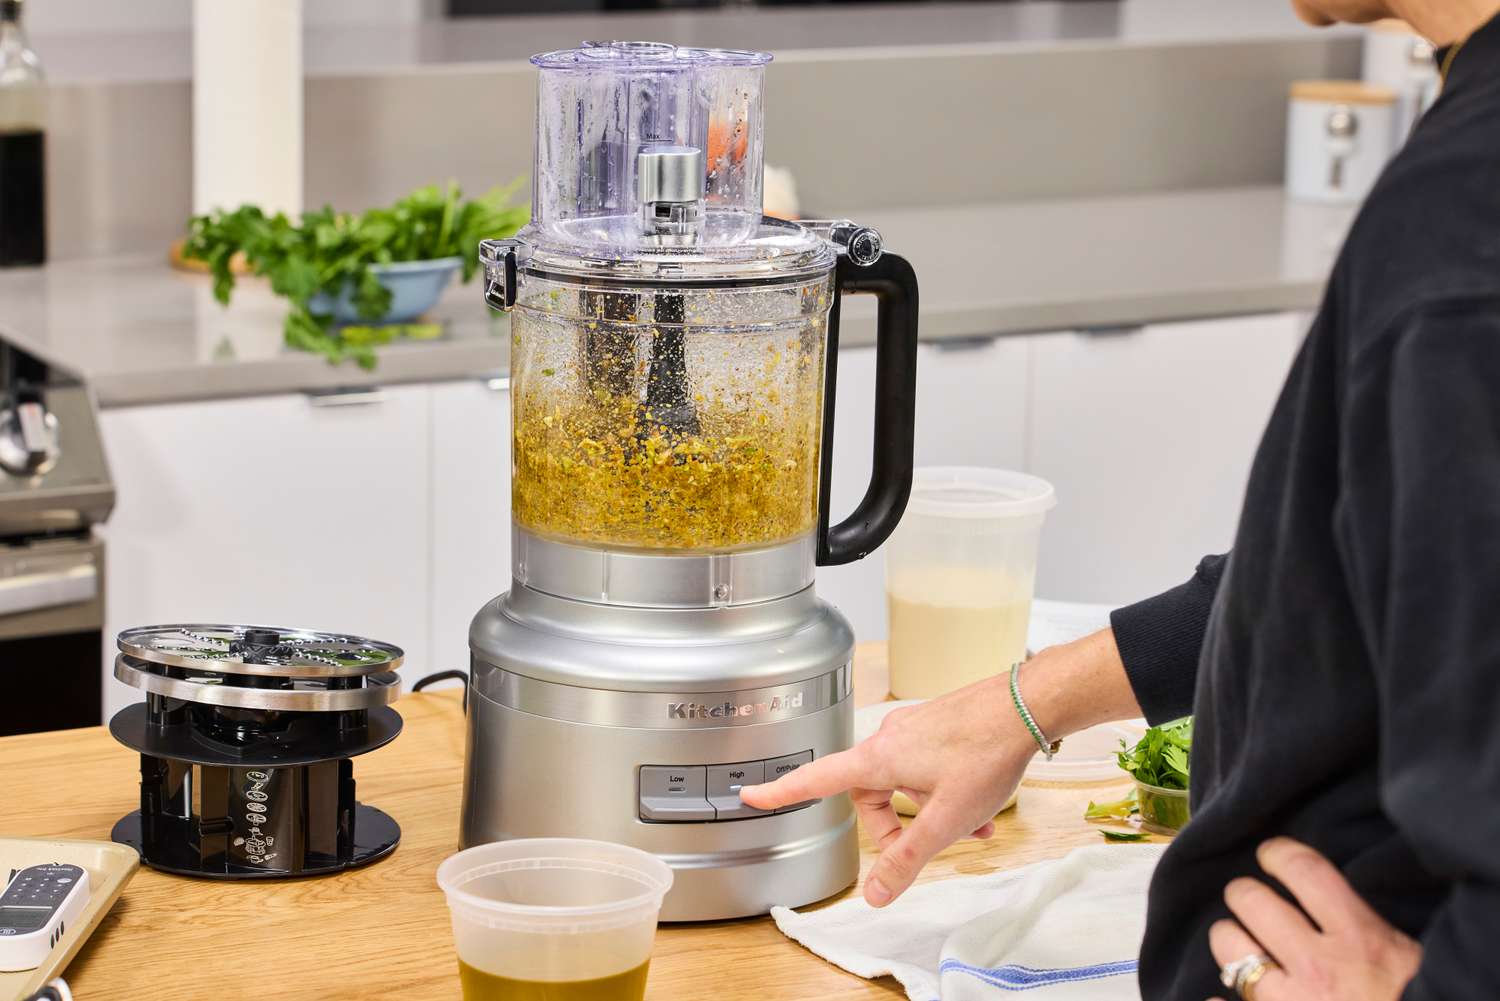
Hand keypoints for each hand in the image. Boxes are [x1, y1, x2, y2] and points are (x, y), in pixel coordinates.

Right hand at [739, 666, 1038, 907]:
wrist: (1025, 706)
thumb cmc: (985, 753)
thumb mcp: (943, 820)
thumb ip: (907, 859)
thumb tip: (875, 893)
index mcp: (877, 759)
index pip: (816, 779)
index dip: (781, 791)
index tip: (752, 794)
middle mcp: (888, 739)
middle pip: (868, 794)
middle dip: (895, 827)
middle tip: (927, 846)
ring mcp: (913, 729)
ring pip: (903, 782)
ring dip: (929, 811)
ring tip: (970, 827)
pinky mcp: (936, 725)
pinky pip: (924, 767)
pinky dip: (943, 792)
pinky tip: (978, 808)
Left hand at [1209, 838, 1421, 1000]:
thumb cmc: (1414, 1000)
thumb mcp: (1404, 958)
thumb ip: (1360, 924)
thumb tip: (1315, 890)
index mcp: (1361, 940)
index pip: (1304, 870)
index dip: (1279, 853)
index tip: (1271, 856)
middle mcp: (1319, 967)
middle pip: (1251, 900)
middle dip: (1245, 895)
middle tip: (1252, 902)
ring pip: (1228, 944)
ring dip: (1230, 941)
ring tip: (1242, 946)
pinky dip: (1218, 999)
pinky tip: (1224, 997)